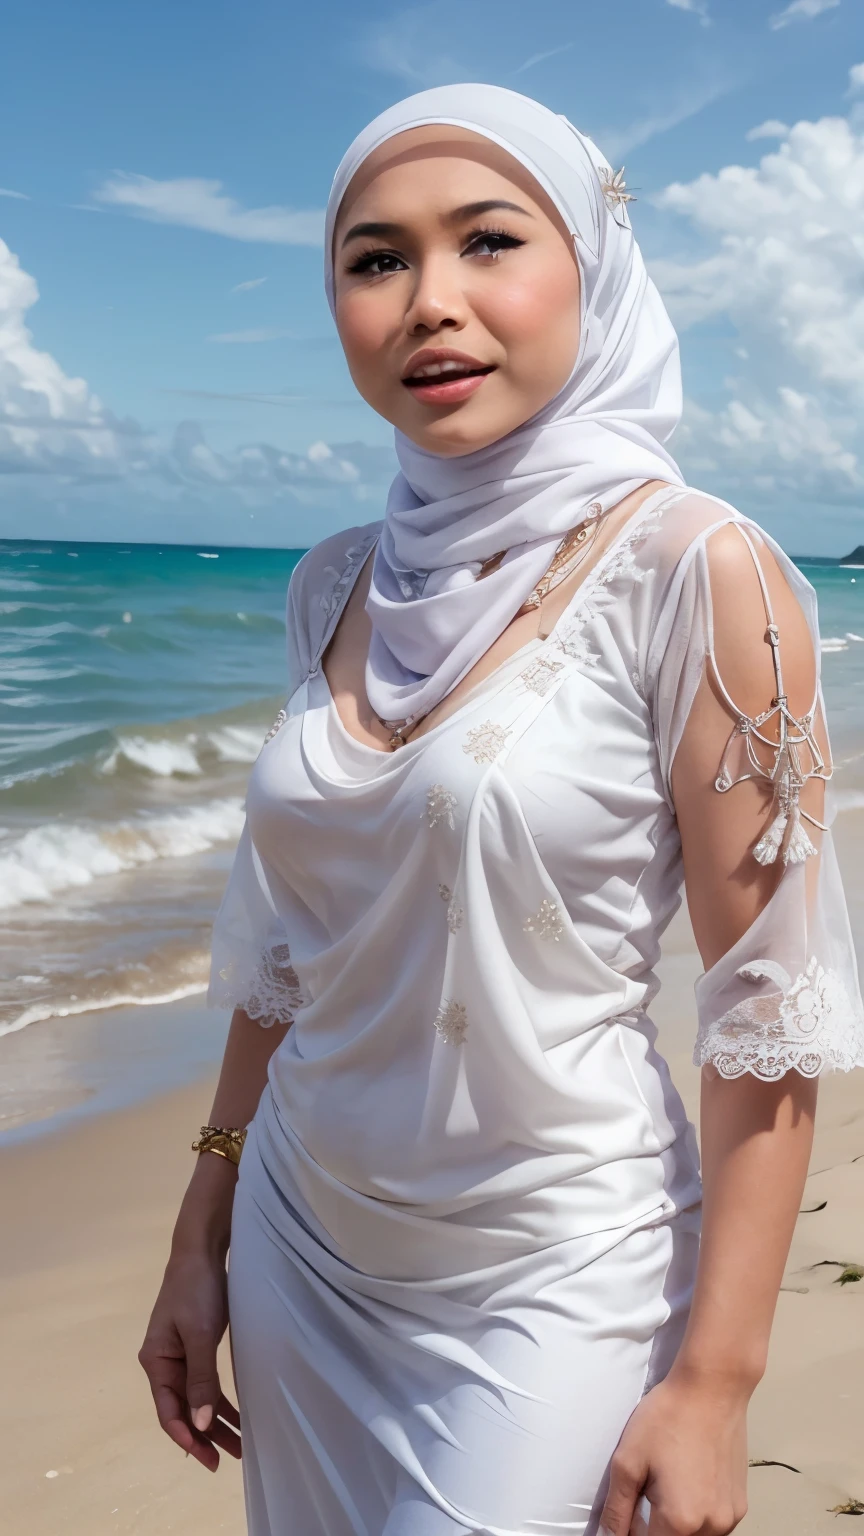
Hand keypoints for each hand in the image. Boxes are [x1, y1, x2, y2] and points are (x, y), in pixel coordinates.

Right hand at [139, 1245, 240, 1471]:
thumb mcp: (200, 1334)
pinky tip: (236, 1415)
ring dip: (215, 1421)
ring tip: (239, 1445)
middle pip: (183, 1409)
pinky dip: (219, 1399)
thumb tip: (202, 1423)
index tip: (210, 1459)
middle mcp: (164, 1363)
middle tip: (229, 1460)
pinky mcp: (197, 1346)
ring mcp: (180, 1355)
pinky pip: (206, 1382)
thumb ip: (201, 1378)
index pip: (169, 1411)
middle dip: (205, 1435)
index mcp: (156, 1361)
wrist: (202, 1250)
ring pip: (197, 1398)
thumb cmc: (197, 1290)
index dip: (188, 1438)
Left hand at [599, 1371, 748, 1534]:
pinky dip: (696, 1514)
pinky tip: (688, 1481)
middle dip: (652, 1526)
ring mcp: (729, 1518)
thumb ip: (617, 1510)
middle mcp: (711, 1527)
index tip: (629, 1509)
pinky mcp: (740, 1505)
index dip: (630, 1532)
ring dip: (675, 1523)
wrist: (713, 1387)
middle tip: (646, 1490)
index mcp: (680, 1520)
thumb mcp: (629, 1461)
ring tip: (668, 1481)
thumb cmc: (668, 1417)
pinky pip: (712, 1525)